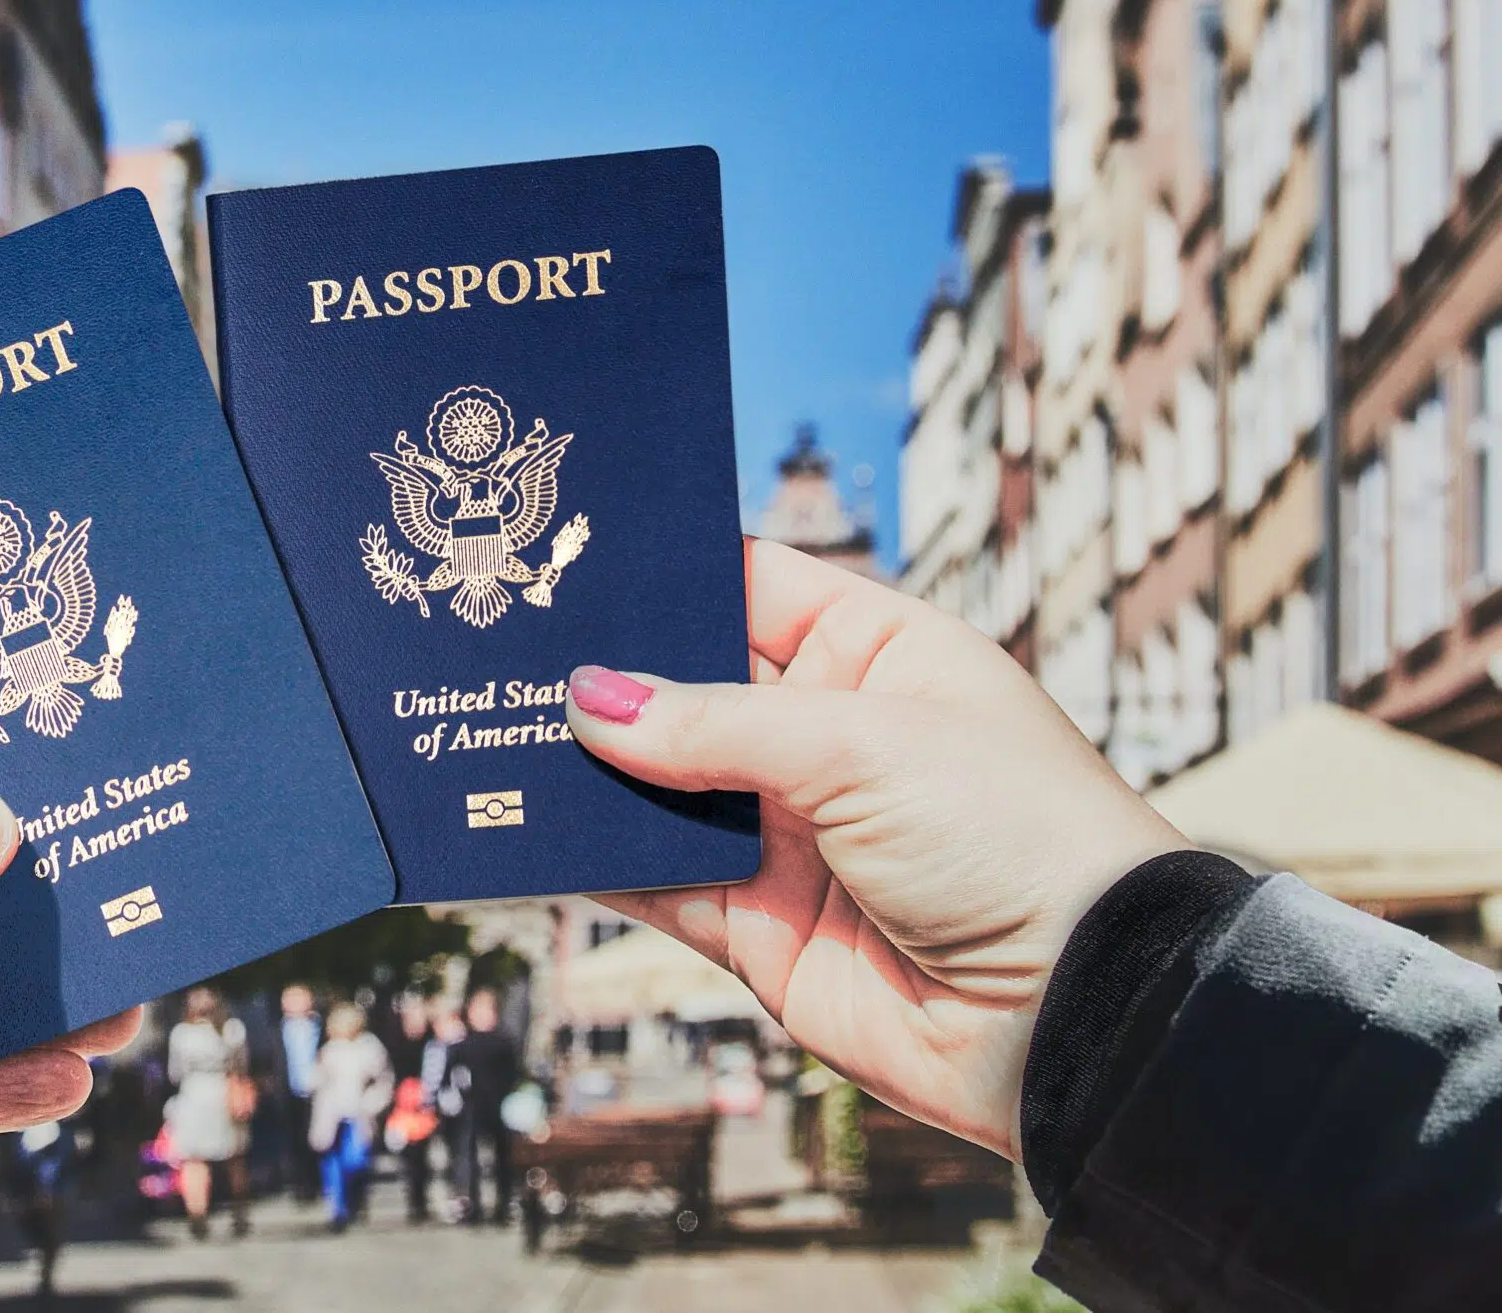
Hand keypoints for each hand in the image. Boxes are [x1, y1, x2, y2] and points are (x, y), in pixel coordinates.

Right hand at [565, 538, 1184, 1157]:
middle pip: (687, 689)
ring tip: (494, 733)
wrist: (1079, 1017)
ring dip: (589, 771)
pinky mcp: (760, 927)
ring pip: (659, 787)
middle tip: (503, 651)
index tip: (570, 556)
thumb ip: (714, 723)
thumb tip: (591, 700)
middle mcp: (827, 738)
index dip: (669, 573)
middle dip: (606, 678)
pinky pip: (658, 882)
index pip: (750, 587)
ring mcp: (791, 834)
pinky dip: (597, 861)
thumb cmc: (1018, 839)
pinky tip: (532, 829)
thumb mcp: (862, 744)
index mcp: (877, 656)